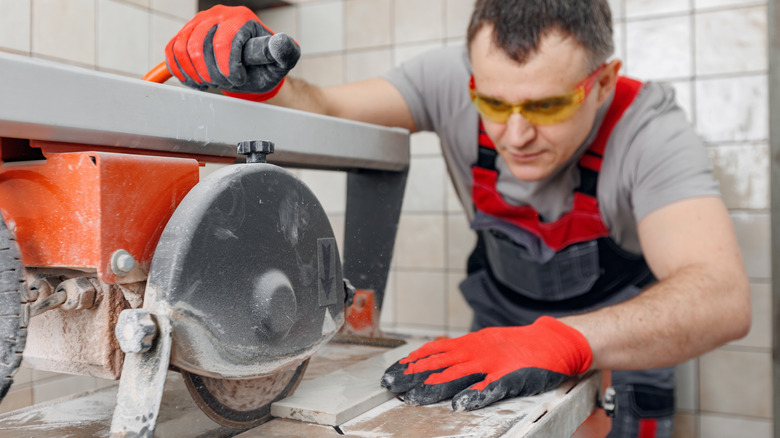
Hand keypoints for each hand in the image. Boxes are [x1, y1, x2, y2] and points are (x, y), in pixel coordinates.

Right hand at [165, 5, 299, 100]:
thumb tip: (281, 43)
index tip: (238, 81)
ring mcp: (198, 22)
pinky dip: (180, 70)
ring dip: (196, 73)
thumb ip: (285, 54)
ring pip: (182, 49)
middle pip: (199, 47)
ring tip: (212, 82)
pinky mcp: (184, 33)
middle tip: (225, 83)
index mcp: (241, 18)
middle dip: (212, 74)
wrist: (250, 66)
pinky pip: (172, 51)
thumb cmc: (264, 64)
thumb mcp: (280, 62)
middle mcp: (218, 14)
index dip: (228, 69)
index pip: (224, 43)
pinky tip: (196, 81)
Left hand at [380, 316, 591, 410]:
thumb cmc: (517, 346)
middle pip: (439, 364)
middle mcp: (476, 352)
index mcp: (469, 344)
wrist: (552, 341)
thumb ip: (460, 351)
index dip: (411, 362)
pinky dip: (474, 396)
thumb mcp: (484, 343)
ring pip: (458, 376)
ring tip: (414, 397)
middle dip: (413, 376)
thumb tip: (432, 357)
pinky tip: (460, 404)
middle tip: (392, 385)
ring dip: (434, 387)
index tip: (391, 372)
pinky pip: (490, 388)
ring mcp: (493, 364)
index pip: (433, 351)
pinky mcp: (511, 378)